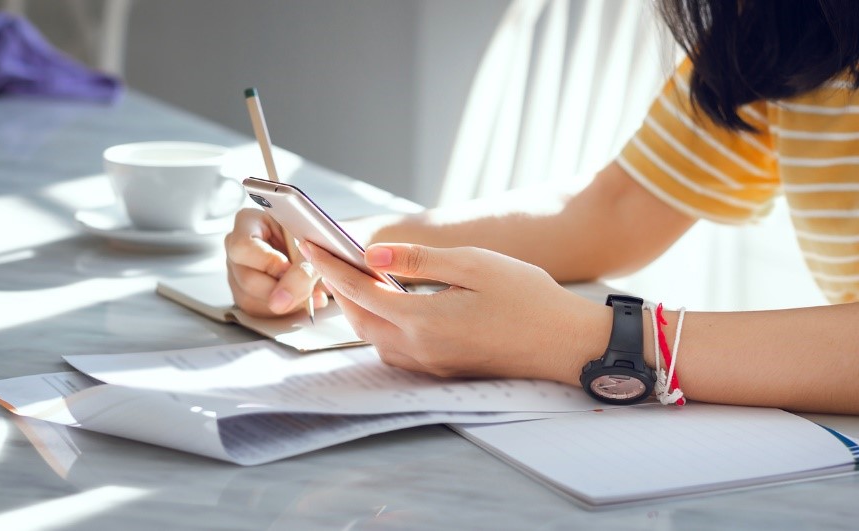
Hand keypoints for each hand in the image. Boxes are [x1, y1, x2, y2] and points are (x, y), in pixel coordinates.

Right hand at [224, 208, 329, 316]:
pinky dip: (283, 310)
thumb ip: (301, 270)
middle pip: (246, 278)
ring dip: (284, 303)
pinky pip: (257, 311)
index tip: (290, 268)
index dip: (268, 263)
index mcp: (249, 222)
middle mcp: (238, 248)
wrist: (320, 250)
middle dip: (280, 289)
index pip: (243, 246)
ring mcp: (238, 272)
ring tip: (309, 293)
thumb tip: (282, 300)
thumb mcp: (313, 248)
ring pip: (249, 299)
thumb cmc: (313, 239)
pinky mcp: (245, 293)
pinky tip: (302, 301)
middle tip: (305, 286)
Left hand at [303, 242, 611, 381]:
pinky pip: (395, 350)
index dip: (331, 266)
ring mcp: (431, 364)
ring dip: (359, 309)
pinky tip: (389, 308)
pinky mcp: (443, 369)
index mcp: (424, 320)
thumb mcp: (474, 264)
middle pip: (360, 318)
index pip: (360, 290)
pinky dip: (380, 326)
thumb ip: (419, 260)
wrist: (566, 343)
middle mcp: (420, 349)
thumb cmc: (528, 298)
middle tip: (331, 258)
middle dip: (339, 288)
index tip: (312, 245)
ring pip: (374, 338)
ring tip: (355, 279)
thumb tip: (372, 255)